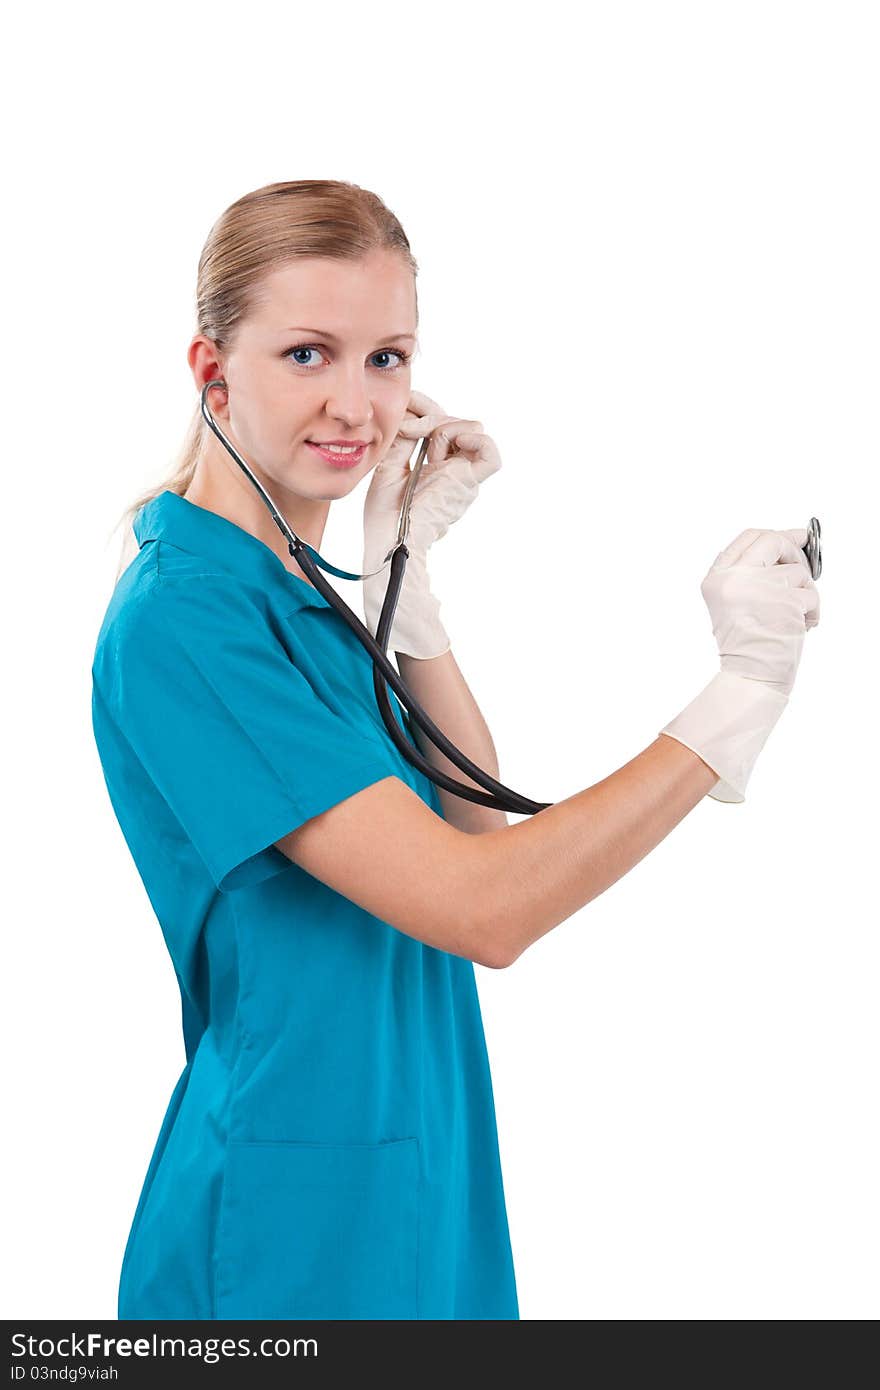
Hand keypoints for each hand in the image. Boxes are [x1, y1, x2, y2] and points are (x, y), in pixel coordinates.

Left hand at [361, 389, 501, 657]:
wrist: (389, 538)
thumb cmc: (384, 514)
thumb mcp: (389, 464)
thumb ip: (404, 437)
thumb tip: (416, 413)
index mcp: (434, 465)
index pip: (441, 422)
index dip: (426, 409)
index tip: (405, 412)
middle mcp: (454, 468)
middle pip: (457, 421)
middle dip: (432, 414)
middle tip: (408, 428)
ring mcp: (464, 476)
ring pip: (473, 429)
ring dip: (445, 427)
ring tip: (422, 443)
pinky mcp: (470, 483)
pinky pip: (490, 453)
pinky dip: (471, 439)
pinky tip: (443, 446)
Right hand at [701, 527, 820, 696]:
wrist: (750, 677)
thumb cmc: (747, 645)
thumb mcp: (734, 602)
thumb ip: (752, 571)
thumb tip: (793, 539)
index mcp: (717, 578)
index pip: (749, 537)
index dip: (776, 534)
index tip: (797, 537)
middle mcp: (732, 579)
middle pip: (772, 541)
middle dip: (795, 554)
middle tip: (803, 574)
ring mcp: (758, 589)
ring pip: (797, 571)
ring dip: (805, 593)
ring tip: (795, 616)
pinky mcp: (783, 602)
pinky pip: (811, 594)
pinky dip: (812, 612)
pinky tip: (801, 627)